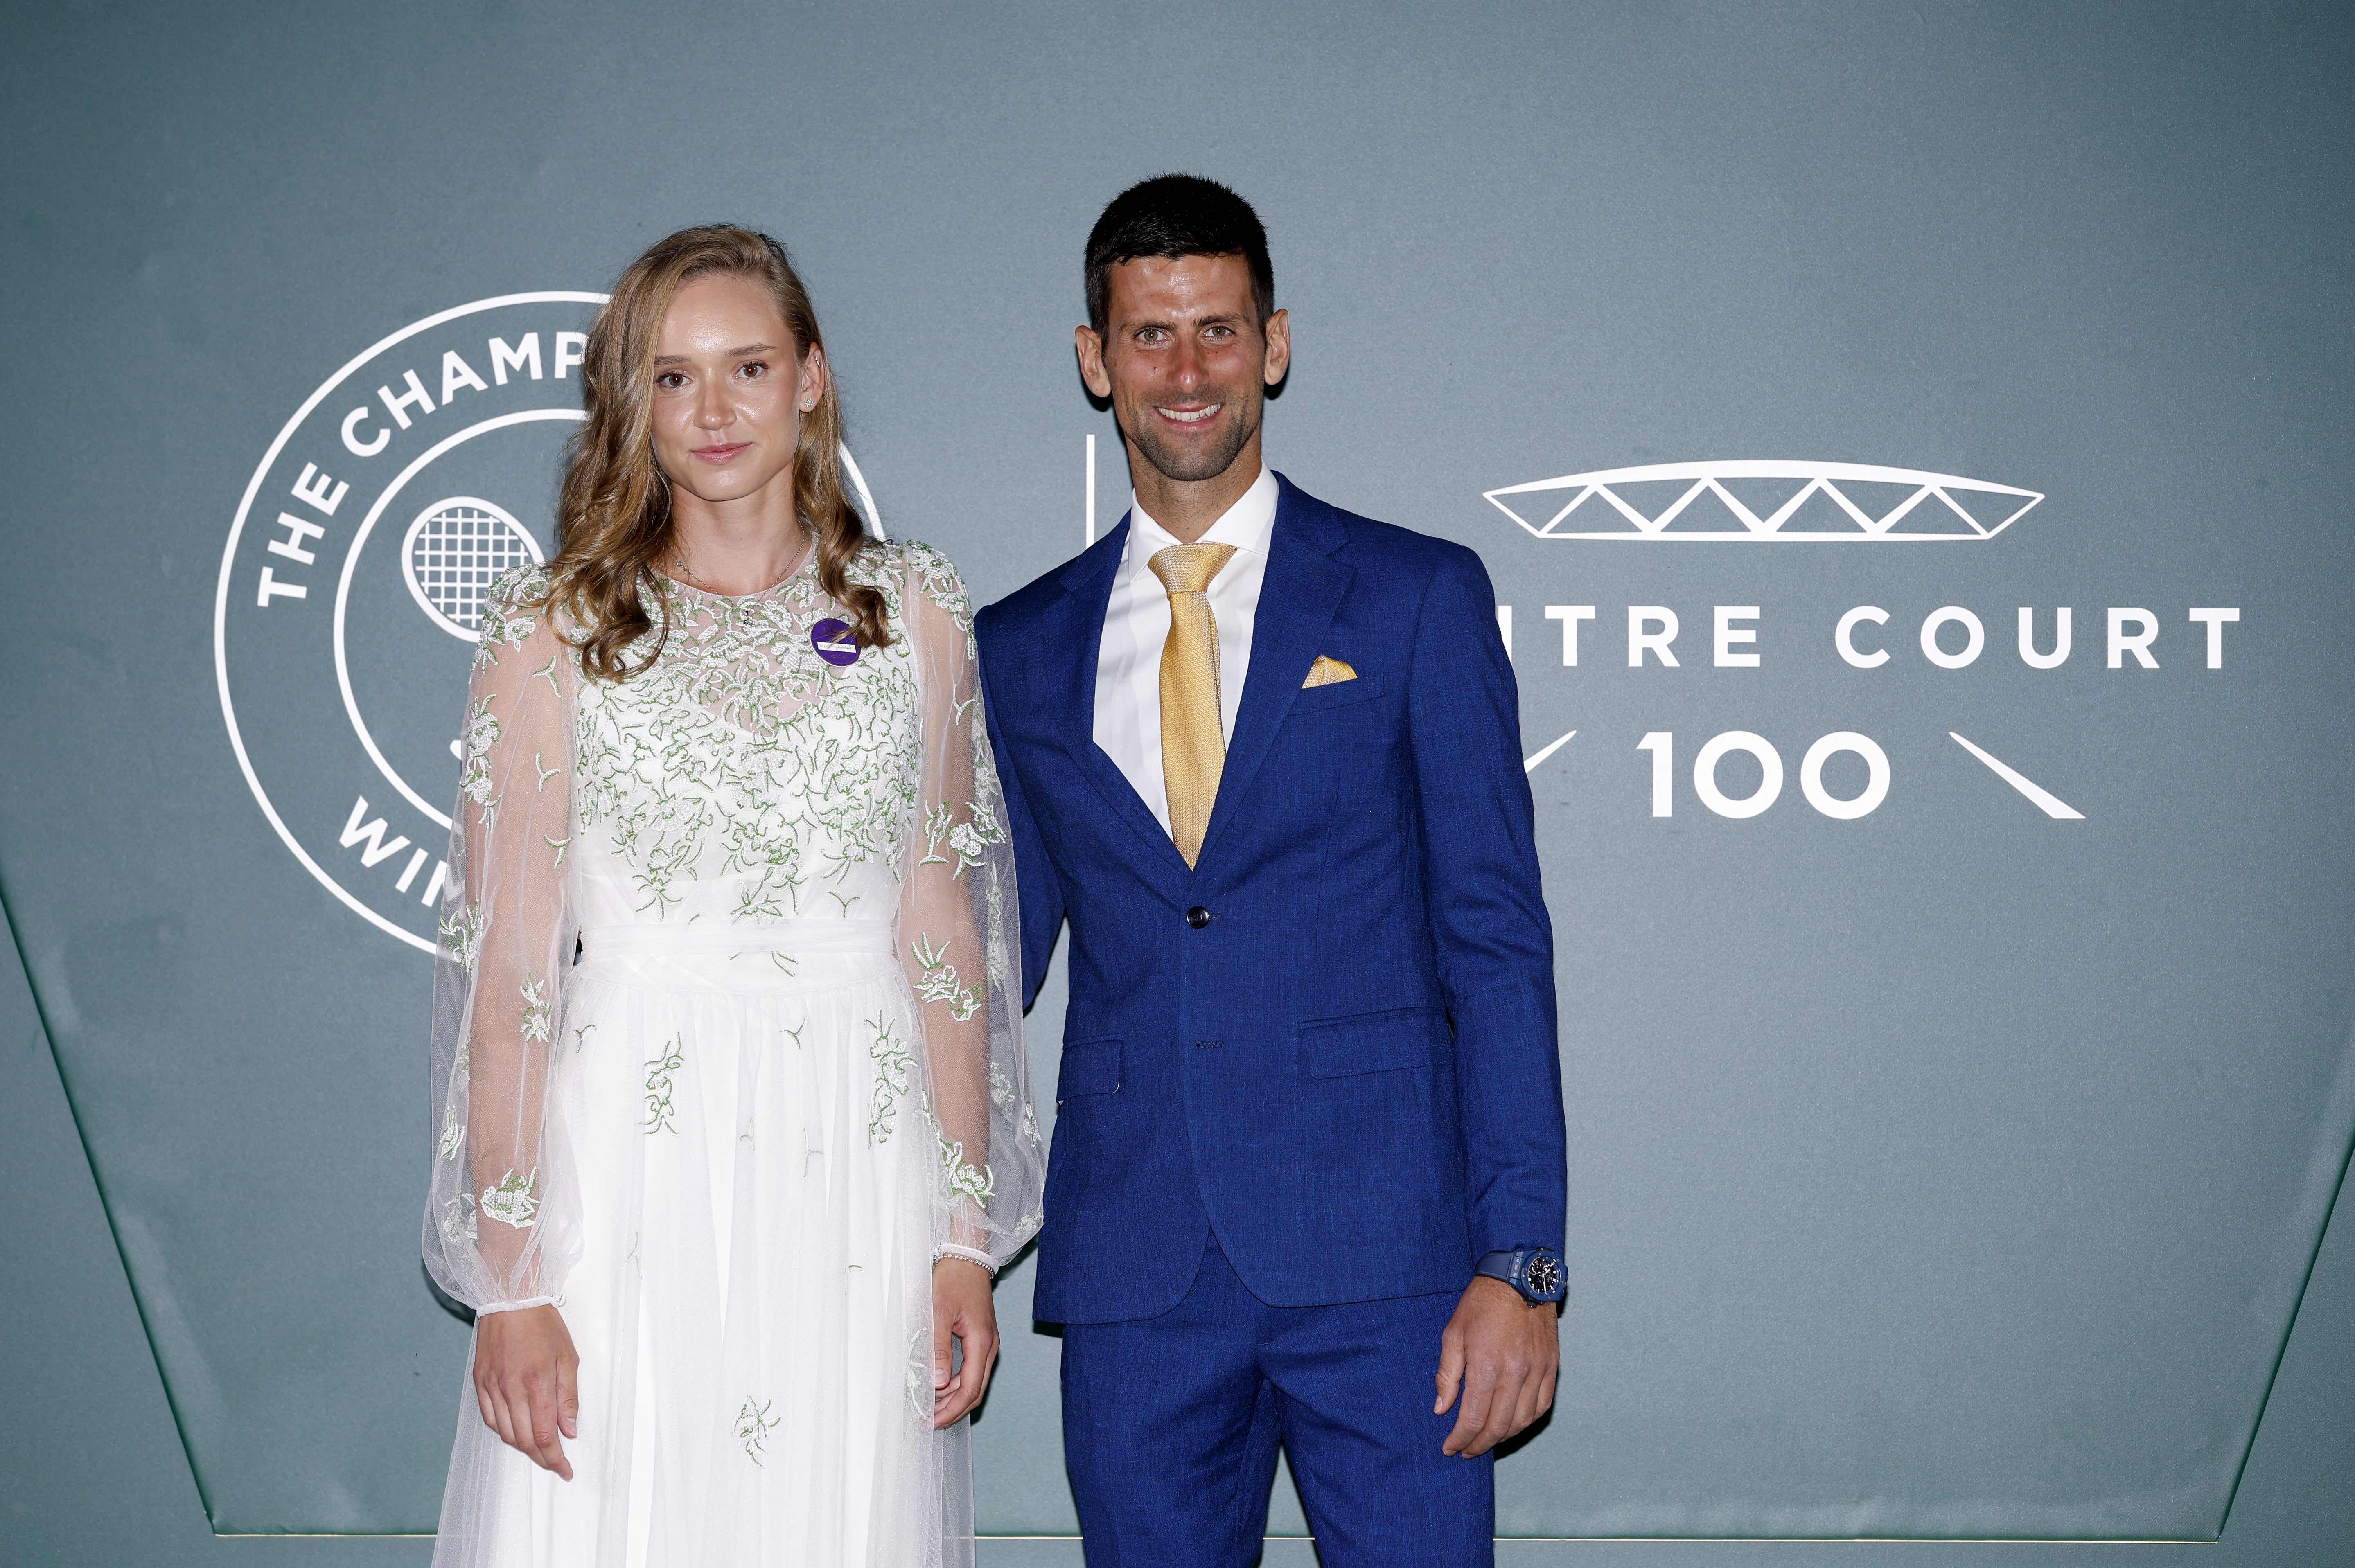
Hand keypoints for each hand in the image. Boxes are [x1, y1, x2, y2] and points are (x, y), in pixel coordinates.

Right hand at [473, 1304, 578, 1478]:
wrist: (510, 1299)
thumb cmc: (542, 1324)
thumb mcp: (568, 1357)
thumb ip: (568, 1397)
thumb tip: (569, 1430)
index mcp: (536, 1382)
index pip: (544, 1435)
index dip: (555, 1458)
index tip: (565, 1470)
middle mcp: (510, 1388)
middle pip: (523, 1440)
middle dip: (541, 1457)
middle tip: (556, 1462)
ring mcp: (491, 1386)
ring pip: (505, 1433)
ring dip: (523, 1446)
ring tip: (539, 1449)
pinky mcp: (480, 1382)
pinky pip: (489, 1418)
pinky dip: (503, 1431)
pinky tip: (516, 1430)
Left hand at [932, 1257, 999, 1427]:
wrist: (967, 1258)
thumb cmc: (953, 1280)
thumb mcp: (938, 1312)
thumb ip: (938, 1348)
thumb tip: (936, 1383)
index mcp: (981, 1342)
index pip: (969, 1389)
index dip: (950, 1410)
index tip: (930, 1421)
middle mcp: (989, 1346)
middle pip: (974, 1391)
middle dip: (952, 1410)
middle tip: (927, 1421)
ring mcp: (986, 1343)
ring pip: (973, 1382)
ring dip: (952, 1397)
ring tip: (929, 1406)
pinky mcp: (980, 1339)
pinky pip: (970, 1370)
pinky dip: (954, 1382)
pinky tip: (938, 1385)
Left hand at [1435, 1276, 1558, 1456]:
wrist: (1520, 1277)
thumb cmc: (1482, 1304)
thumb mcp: (1453, 1334)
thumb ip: (1447, 1374)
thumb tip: (1441, 1409)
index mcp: (1487, 1366)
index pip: (1473, 1418)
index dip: (1460, 1439)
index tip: (1450, 1448)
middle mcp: (1515, 1373)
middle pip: (1498, 1427)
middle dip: (1479, 1445)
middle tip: (1466, 1450)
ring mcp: (1537, 1371)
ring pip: (1522, 1421)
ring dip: (1503, 1437)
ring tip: (1486, 1440)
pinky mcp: (1551, 1367)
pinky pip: (1542, 1406)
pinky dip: (1526, 1421)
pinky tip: (1513, 1424)